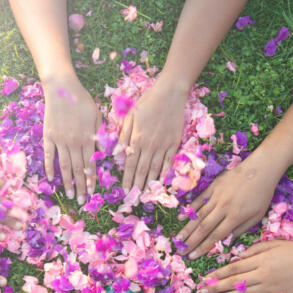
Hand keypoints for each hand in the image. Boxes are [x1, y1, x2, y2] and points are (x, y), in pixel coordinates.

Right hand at [42, 75, 100, 203]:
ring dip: (67, 182)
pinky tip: (50, 179)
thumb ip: (99, 135)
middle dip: (80, 187)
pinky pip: (49, 155)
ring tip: (69, 195)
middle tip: (81, 201)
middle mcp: (74, 143)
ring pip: (64, 166)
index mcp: (87, 139)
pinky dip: (50, 168)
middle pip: (78, 169)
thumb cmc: (82, 100)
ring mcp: (60, 140)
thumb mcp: (97, 116)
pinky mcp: (48, 136)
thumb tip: (103, 153)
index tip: (92, 193)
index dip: (91, 180)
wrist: (61, 87)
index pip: (90, 165)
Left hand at [119, 78, 186, 192]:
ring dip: (150, 183)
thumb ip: (123, 135)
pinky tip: (161, 182)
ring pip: (155, 169)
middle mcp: (149, 145)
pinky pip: (169, 162)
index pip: (130, 164)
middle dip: (138, 186)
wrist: (169, 93)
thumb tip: (117, 153)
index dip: (128, 179)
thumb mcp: (130, 116)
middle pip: (142, 170)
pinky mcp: (174, 143)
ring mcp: (163, 145)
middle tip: (135, 199)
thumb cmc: (147, 102)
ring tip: (146, 195)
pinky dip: (164, 173)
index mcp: (136, 139)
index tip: (126, 190)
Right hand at [176, 162, 277, 258]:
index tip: (192, 257)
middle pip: (203, 228)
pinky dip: (189, 209)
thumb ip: (240, 230)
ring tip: (177, 239)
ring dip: (187, 228)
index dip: (202, 248)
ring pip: (198, 215)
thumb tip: (226, 242)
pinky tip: (180, 217)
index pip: (215, 236)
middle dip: (191, 242)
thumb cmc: (262, 194)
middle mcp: (223, 208)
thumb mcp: (257, 216)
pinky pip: (199, 199)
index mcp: (235, 217)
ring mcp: (216, 196)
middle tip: (180, 251)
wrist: (261, 168)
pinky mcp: (213, 186)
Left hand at [199, 240, 292, 292]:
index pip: (233, 268)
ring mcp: (268, 288)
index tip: (204, 278)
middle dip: (214, 288)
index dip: (216, 274)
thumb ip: (254, 249)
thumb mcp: (274, 243)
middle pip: (233, 283)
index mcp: (260, 260)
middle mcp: (261, 275)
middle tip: (200, 292)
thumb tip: (235, 257)